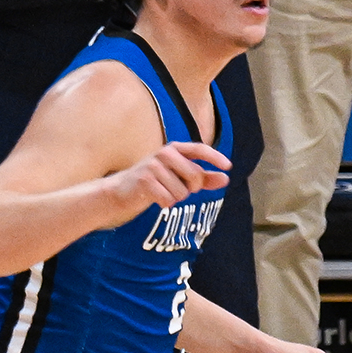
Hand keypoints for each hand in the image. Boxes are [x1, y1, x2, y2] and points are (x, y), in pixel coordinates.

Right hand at [109, 141, 230, 210]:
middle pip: (195, 175)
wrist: (123, 190)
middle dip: (192, 188)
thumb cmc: (156, 181)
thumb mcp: (180, 177)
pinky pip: (168, 199)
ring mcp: (153, 166)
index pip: (198, 149)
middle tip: (179, 188)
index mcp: (174, 149)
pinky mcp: (144, 180)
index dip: (214, 157)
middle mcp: (164, 153)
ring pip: (182, 191)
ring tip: (163, 192)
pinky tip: (156, 198)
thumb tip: (226, 178)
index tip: (228, 166)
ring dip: (176, 197)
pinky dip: (165, 203)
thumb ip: (204, 178)